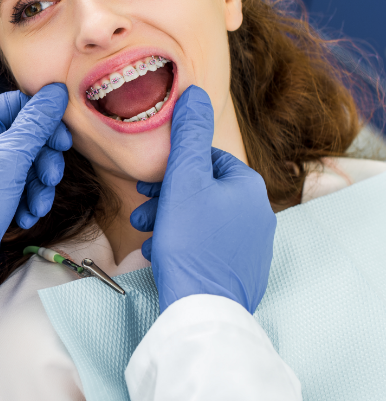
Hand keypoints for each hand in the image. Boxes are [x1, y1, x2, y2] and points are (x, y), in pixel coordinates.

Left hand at [0, 83, 71, 306]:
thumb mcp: (9, 159)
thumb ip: (36, 124)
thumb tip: (55, 92)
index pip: (16, 106)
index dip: (43, 120)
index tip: (63, 139)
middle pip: (26, 137)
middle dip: (43, 160)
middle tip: (51, 177)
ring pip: (28, 165)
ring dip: (39, 186)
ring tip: (37, 205)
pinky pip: (22, 187)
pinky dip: (29, 200)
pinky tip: (26, 216)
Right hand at [130, 86, 276, 313]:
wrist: (202, 308)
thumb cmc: (190, 243)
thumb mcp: (183, 181)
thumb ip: (188, 135)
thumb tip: (194, 93)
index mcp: (248, 187)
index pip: (207, 160)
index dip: (172, 169)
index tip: (148, 184)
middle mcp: (258, 214)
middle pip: (203, 190)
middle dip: (167, 197)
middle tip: (142, 207)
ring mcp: (252, 245)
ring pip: (202, 219)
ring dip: (170, 220)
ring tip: (146, 232)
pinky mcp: (242, 271)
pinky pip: (208, 246)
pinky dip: (183, 244)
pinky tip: (161, 252)